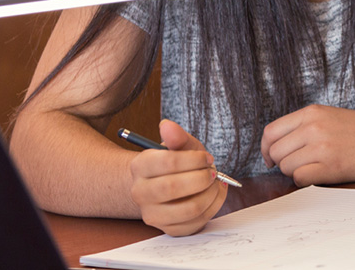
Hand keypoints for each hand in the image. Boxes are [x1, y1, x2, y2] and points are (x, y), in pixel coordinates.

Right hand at [128, 119, 227, 235]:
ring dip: (210, 194)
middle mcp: (140, 193)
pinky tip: (213, 195)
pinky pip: (196, 222)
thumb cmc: (178, 162)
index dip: (194, 159)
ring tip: (214, 183)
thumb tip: (167, 125)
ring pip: (188, 209)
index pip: (168, 162)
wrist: (169, 184)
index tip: (207, 158)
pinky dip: (213, 207)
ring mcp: (152, 214)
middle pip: (173, 187)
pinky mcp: (168, 229)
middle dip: (201, 178)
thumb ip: (177, 136)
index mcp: (140, 166)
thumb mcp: (180, 145)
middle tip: (212, 172)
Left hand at [261, 105, 354, 185]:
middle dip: (283, 163)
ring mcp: (322, 146)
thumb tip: (278, 146)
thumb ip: (306, 126)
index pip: (271, 132)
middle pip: (275, 152)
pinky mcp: (331, 166)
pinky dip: (306, 181)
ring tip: (317, 167)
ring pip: (286, 167)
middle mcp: (313, 127)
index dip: (267, 149)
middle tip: (300, 165)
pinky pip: (300, 179)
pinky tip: (321, 175)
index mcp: (312, 112)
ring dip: (296, 172)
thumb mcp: (332, 117)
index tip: (272, 158)